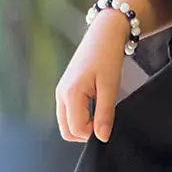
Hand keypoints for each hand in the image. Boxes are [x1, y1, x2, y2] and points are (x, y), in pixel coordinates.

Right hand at [55, 10, 127, 144]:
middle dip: (86, 133)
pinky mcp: (65, 89)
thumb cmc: (107, 56)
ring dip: (84, 124)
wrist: (104, 34)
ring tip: (102, 111)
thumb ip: (105, 113)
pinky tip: (96, 106)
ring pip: (67, 123)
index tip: (108, 123)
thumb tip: (102, 138)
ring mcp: (61, 92)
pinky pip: (69, 112)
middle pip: (67, 131)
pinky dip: (81, 116)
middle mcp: (61, 94)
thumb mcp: (110, 86)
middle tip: (105, 120)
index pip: (76, 130)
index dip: (93, 133)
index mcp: (70, 94)